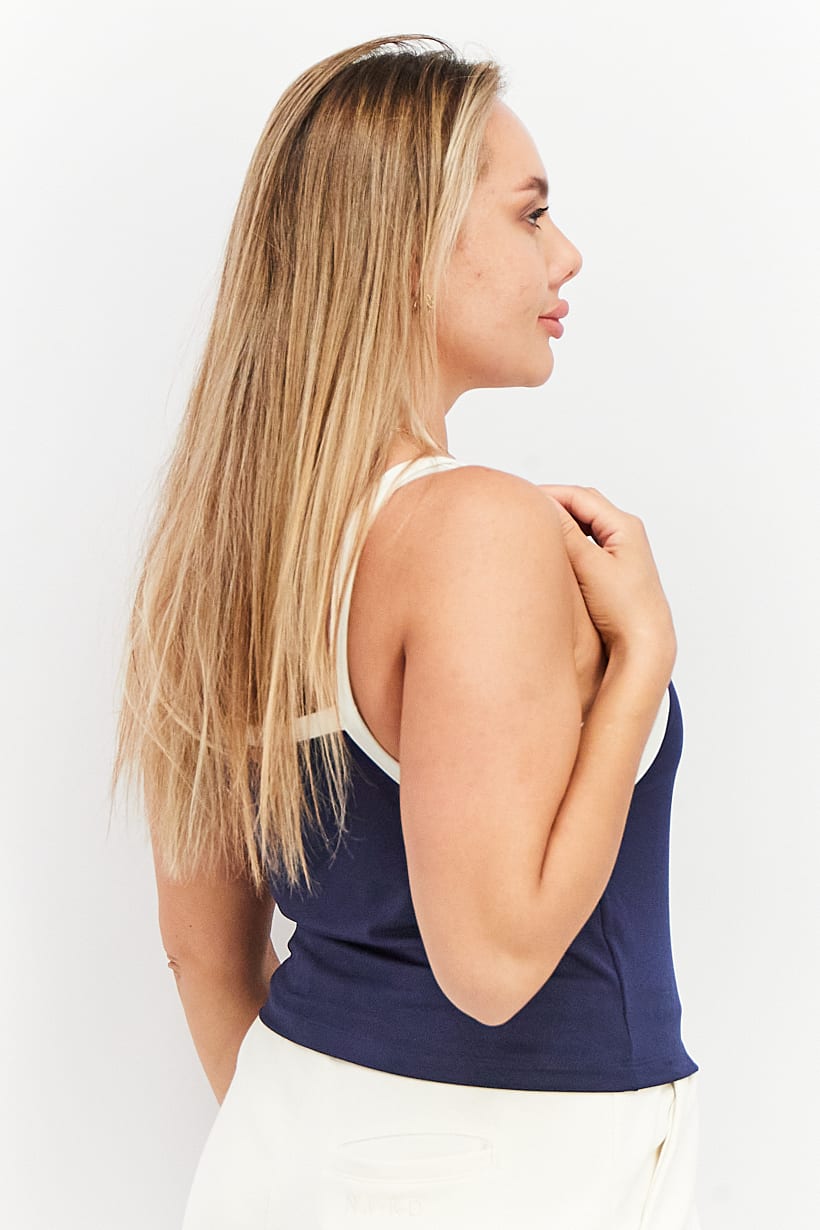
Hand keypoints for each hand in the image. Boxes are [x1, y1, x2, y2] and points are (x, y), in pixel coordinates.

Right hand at [538, 484, 676, 674]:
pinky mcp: (614, 567)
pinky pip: (586, 541)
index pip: (579, 496)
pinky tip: (551, 549)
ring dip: (560, 520)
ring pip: (584, 522)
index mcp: (625, 526)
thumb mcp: (590, 567)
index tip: (520, 498)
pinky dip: (567, 538)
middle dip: (553, 502)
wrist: (645, 644)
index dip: (548, 493)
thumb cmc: (626, 609)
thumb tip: (544, 504)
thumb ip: (567, 533)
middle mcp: (626, 532)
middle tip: (522, 507)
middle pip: (583, 504)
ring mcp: (621, 549)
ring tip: (533, 526)